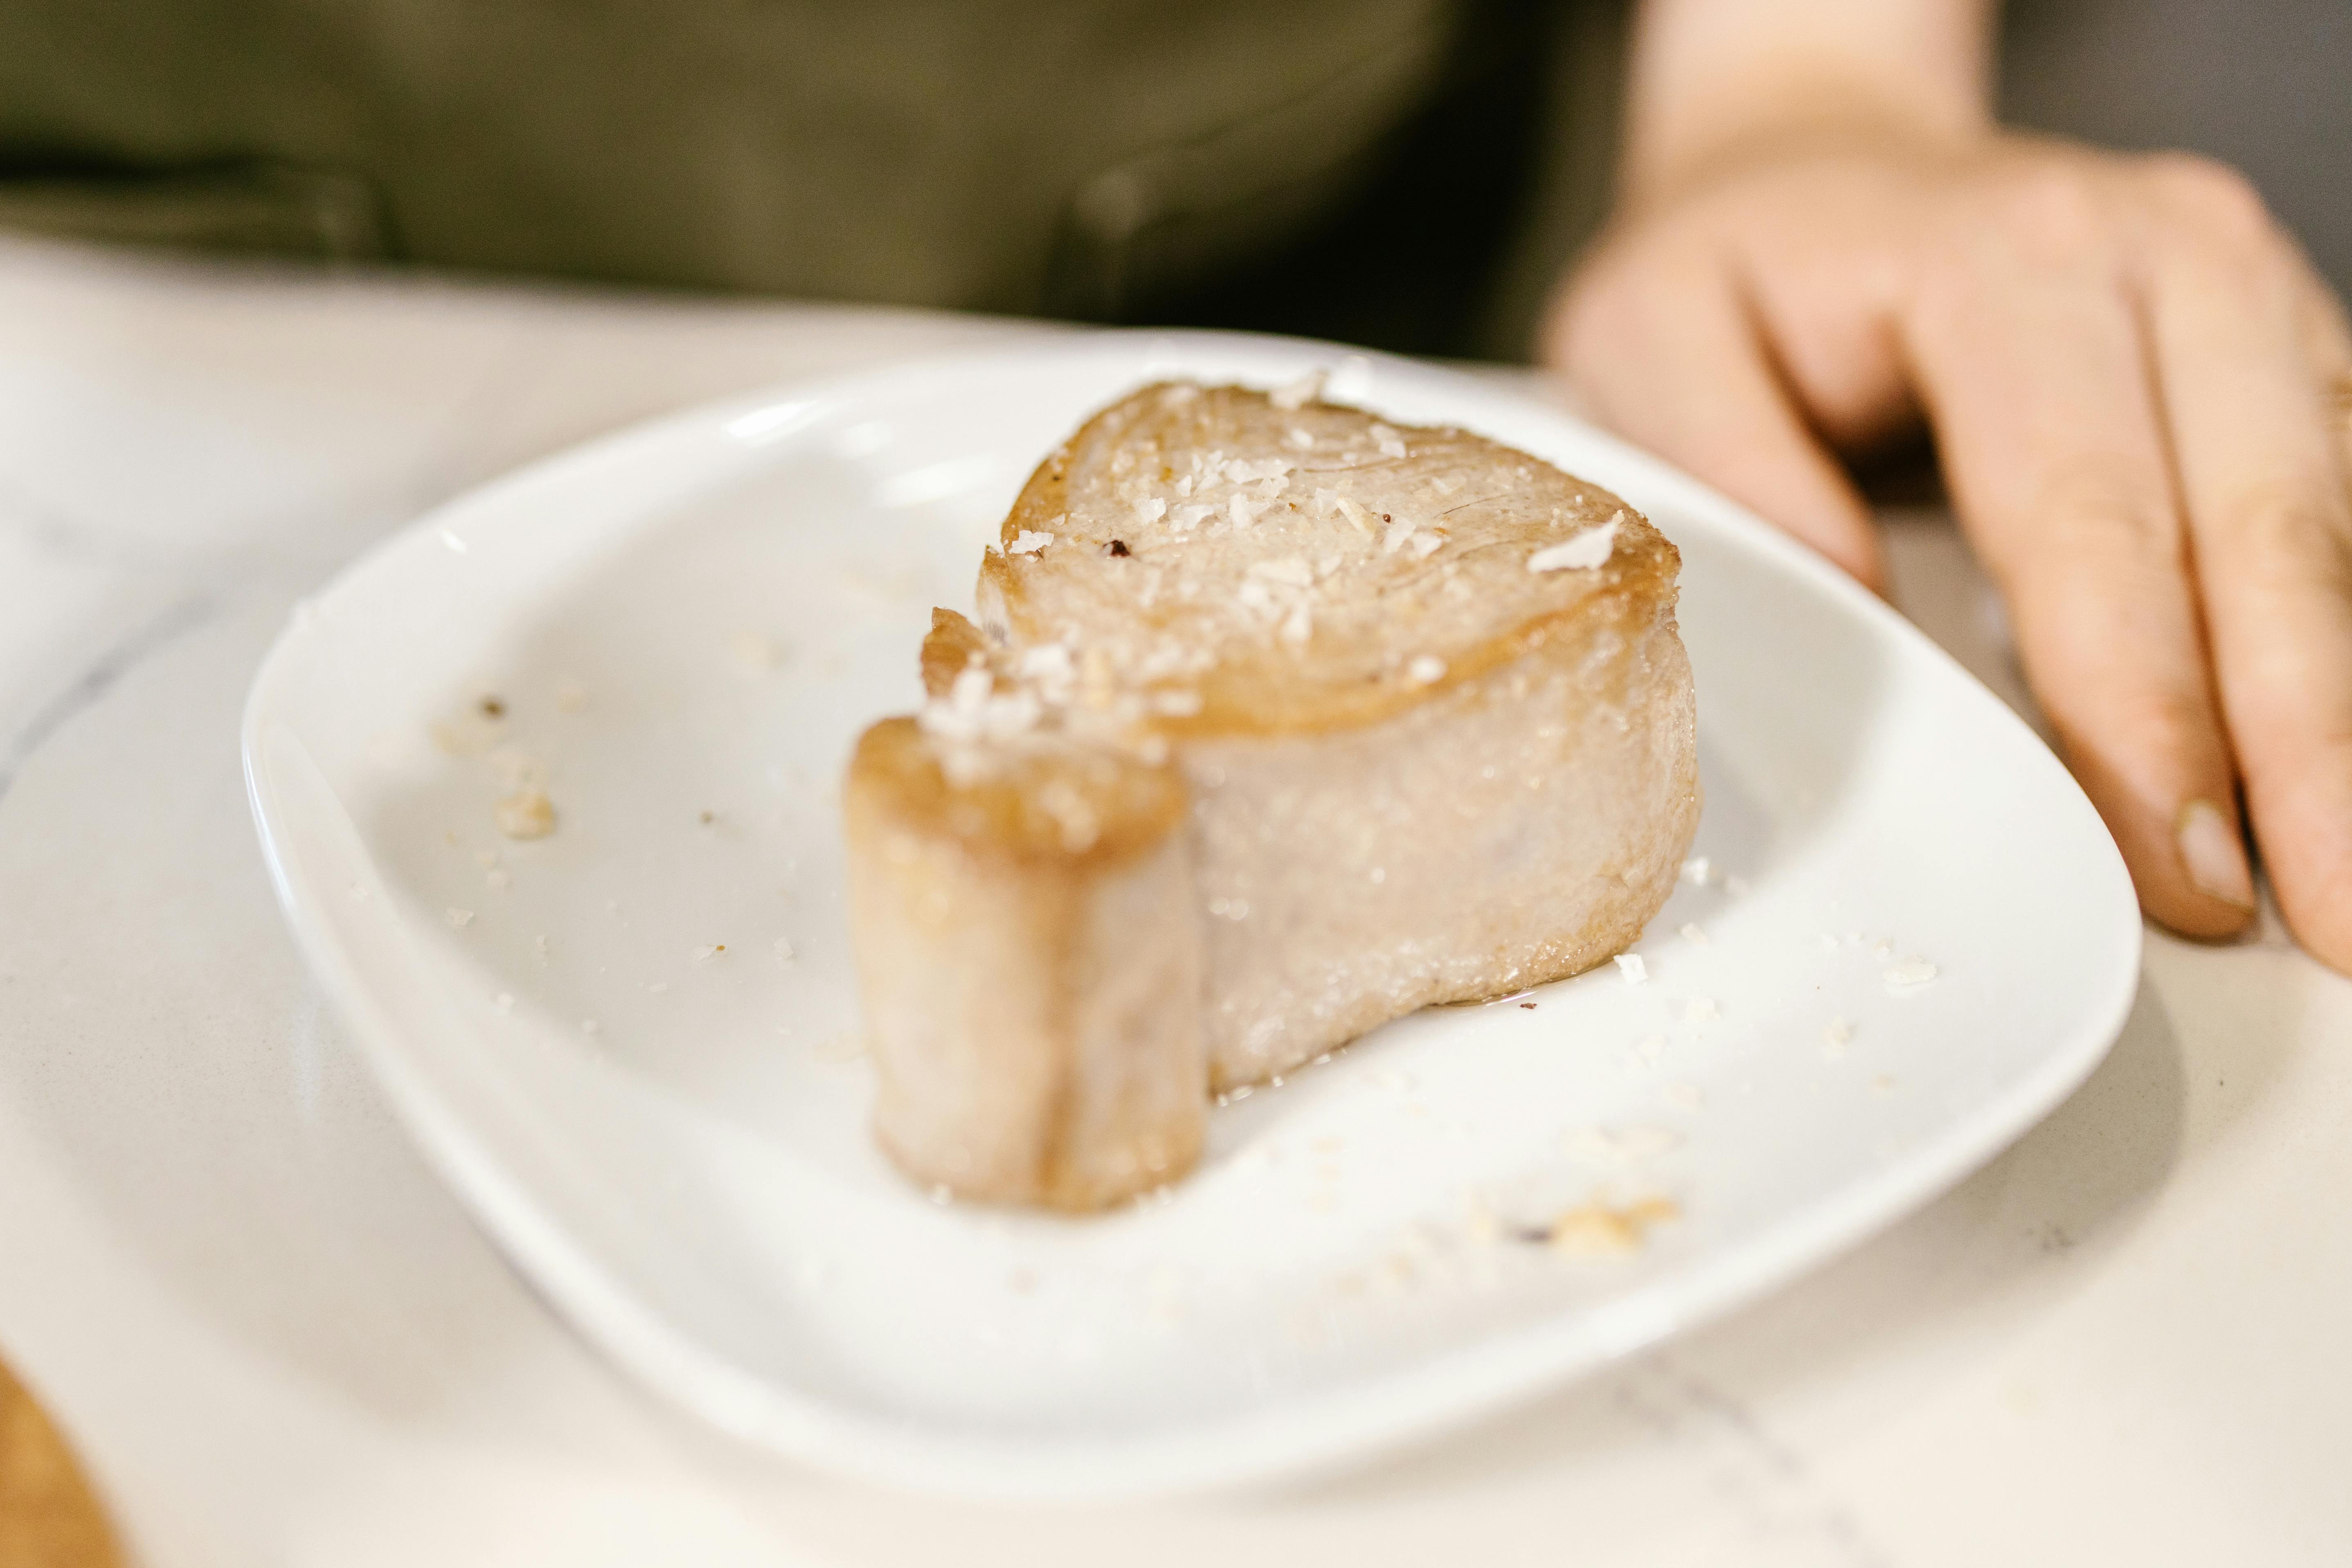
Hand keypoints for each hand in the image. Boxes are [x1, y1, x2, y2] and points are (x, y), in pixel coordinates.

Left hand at [1546, 134, 2351, 968]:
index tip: (2177, 858)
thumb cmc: (1736, 266)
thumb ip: (1729, 468)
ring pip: (2333, 523)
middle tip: (2328, 916)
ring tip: (2341, 874)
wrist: (1820, 160)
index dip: (2145, 709)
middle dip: (2301, 745)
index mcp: (2010, 268)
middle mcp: (2165, 262)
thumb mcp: (1651, 337)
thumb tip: (1857, 610)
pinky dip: (2339, 631)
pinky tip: (2327, 759)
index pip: (2095, 523)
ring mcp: (2248, 294)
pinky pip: (2343, 499)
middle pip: (2266, 532)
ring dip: (2340, 712)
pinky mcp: (2283, 342)